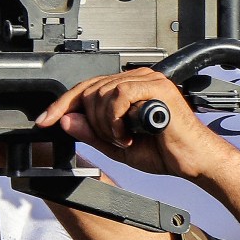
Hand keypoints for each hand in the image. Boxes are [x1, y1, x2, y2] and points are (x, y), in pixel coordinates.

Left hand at [36, 68, 228, 180]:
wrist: (193, 161)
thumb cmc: (163, 152)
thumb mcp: (115, 144)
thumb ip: (90, 132)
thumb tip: (65, 119)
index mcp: (127, 88)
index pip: (86, 88)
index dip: (62, 105)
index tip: (45, 120)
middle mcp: (136, 78)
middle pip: (90, 90)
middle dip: (92, 122)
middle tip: (113, 141)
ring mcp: (148, 79)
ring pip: (102, 93)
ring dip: (106, 125)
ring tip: (125, 139)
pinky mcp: (157, 87)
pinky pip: (119, 95)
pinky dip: (116, 120)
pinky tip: (129, 134)